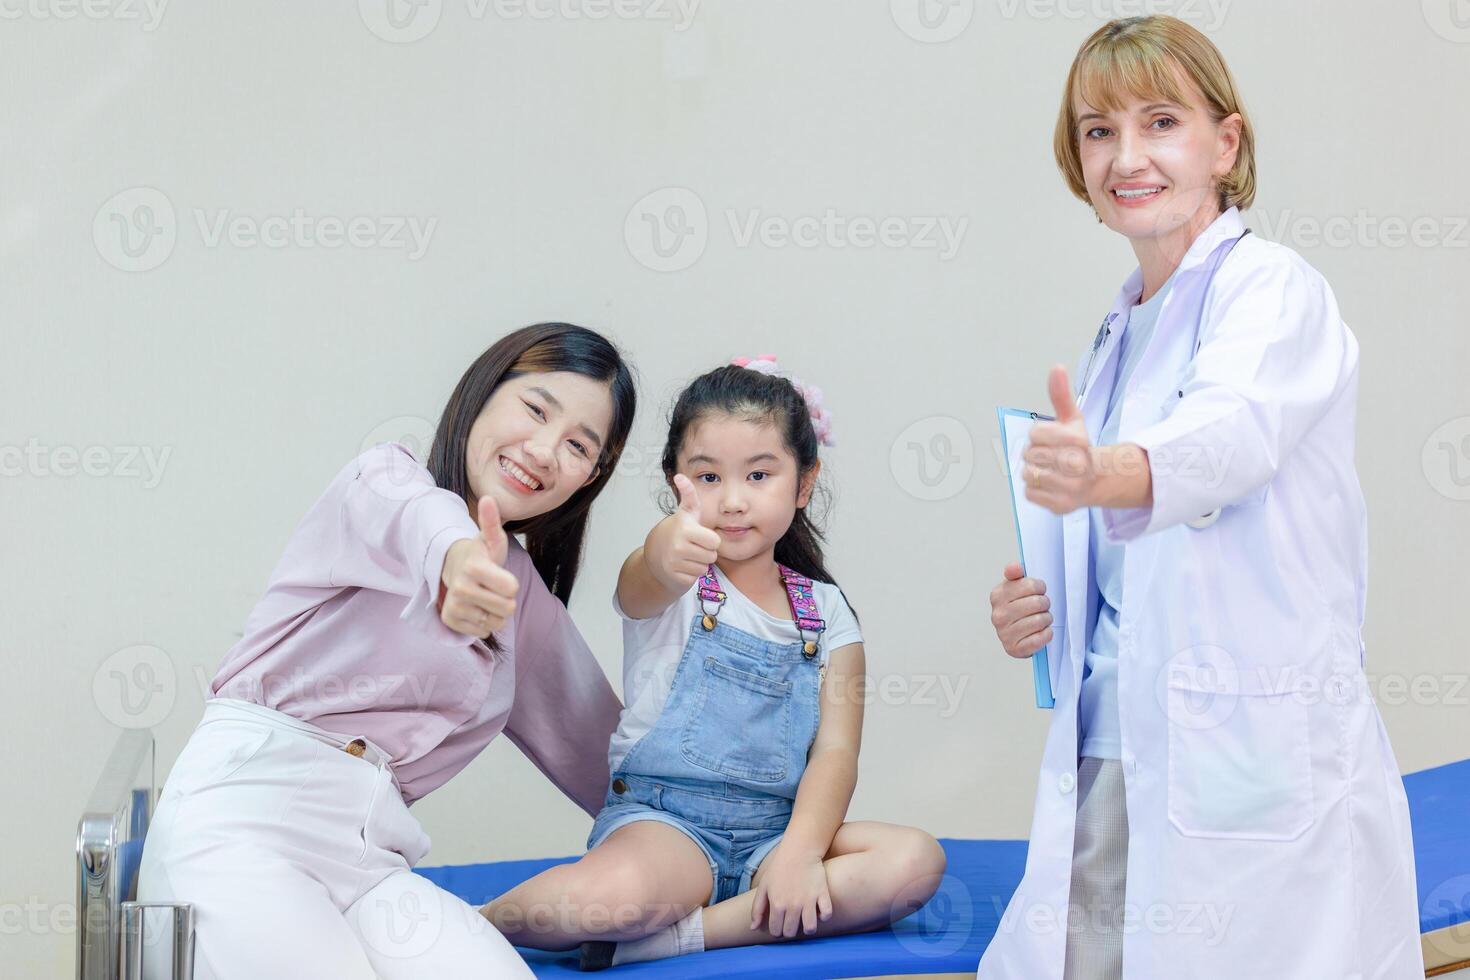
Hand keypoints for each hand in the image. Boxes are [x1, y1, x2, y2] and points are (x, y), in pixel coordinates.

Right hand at [440, 495, 519, 636]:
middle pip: (507, 608)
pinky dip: (484, 622)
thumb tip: (488, 498)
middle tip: (492, 587)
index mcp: (474, 567)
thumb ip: (492, 521)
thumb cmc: (480, 554)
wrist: (454, 568)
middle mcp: (461, 588)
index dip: (511, 583)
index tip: (499, 573)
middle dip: (505, 599)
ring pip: (496, 622)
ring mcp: (454, 606)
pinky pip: (484, 632)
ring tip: (484, 596)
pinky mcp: (450, 620)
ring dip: (495, 612)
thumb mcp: (491, 538)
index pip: (512, 588)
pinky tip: (475, 607)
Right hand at [644, 474, 721, 594]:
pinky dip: (691, 574)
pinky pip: (695, 578)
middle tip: (694, 547)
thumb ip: (688, 494)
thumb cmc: (677, 531)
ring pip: (704, 567)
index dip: (710, 540)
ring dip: (699, 563)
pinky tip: (682, 566)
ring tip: (688, 556)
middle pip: (712, 556)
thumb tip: (680, 476)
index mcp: (685, 529)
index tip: (700, 536)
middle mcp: (678, 546)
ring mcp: (674, 563)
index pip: (715, 542)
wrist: (654, 556)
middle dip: (706, 552)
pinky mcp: (674, 578)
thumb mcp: (685, 512)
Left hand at [749, 844, 832, 938]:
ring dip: (807, 928)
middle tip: (790, 923)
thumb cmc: (779, 869)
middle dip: (789, 931)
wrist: (798, 851)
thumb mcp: (763, 887)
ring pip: (810, 929)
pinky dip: (824, 916)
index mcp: (777, 904)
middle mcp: (793, 905)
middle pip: (791, 932)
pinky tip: (818, 912)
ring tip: (805, 921)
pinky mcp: (822, 894)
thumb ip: (757, 909)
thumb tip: (753, 929)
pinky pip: (827, 915)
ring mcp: (809, 900)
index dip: (776, 931)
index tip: (779, 926)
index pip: (776, 931)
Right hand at [989, 561, 1052, 658]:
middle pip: (1038, 603)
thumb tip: (1015, 567)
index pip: (1031, 585)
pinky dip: (1046, 634)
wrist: (1016, 636)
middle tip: (1041, 607)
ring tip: (1041, 620)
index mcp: (997, 596)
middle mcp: (998, 615)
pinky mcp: (1014, 649)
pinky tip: (1041, 632)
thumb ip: (1015, 574)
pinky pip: (1041, 638)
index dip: (1040, 588)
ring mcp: (1004, 633)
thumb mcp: (1014, 587)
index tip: (1038, 591)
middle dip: (1044, 604)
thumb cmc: (1018, 608)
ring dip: (1047, 620)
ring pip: (1041, 620)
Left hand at [1022, 365, 1099, 514]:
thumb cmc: (1078, 447)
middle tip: (1051, 456)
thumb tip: (1057, 368)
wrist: (1096, 480)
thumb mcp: (1071, 419)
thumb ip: (1061, 395)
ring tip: (1051, 469)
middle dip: (1035, 453)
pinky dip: (1036, 489)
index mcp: (1079, 441)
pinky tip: (1051, 484)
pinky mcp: (1060, 506)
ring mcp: (1070, 488)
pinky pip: (1030, 493)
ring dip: (1034, 471)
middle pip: (1029, 454)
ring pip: (1028, 474)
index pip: (1035, 434)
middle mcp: (1077, 466)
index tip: (1052, 439)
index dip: (1039, 435)